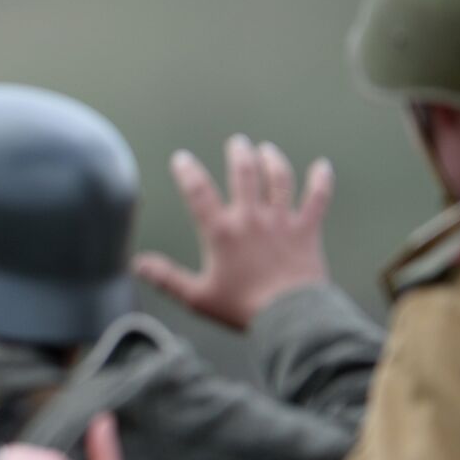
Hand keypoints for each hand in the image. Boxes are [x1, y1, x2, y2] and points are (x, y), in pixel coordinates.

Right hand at [134, 134, 333, 330]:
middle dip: (239, 154)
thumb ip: (167, 278)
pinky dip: (321, 181)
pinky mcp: (306, 230)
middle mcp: (251, 219)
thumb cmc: (241, 308)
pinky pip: (316, 199)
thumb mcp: (197, 297)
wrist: (288, 316)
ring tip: (267, 149)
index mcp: (222, 233)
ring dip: (272, 160)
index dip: (187, 172)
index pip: (199, 193)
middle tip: (237, 143)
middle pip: (244, 174)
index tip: (182, 159)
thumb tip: (138, 265)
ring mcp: (281, 221)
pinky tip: (322, 166)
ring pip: (278, 179)